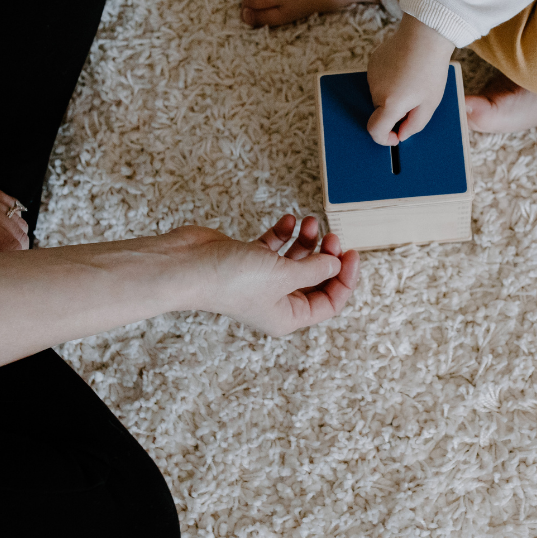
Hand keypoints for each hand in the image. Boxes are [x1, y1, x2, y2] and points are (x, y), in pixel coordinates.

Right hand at [168, 214, 358, 335]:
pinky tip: (288, 220)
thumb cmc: (230, 279)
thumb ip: (315, 269)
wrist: (185, 265)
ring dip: (307, 240)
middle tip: (332, 236)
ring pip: (297, 260)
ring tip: (310, 222)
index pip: (330, 302)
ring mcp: (261, 279)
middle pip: (315, 280)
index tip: (351, 253)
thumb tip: (335, 263)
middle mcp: (276, 301)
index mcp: (287, 317)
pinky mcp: (247, 259)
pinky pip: (275, 246)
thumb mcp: (284, 275)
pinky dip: (284, 233)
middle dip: (326, 256)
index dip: (345, 278)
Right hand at [366, 14, 456, 144]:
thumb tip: (401, 134)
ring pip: (380, 96)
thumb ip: (414, 125)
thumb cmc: (431, 70)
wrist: (426, 34)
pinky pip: (379, 80)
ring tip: (413, 80)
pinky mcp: (372, 62)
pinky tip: (405, 69)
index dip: (384, 138)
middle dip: (396, 112)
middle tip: (417, 99)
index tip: (396, 136)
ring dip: (393, 95)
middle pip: (380, 112)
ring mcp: (371, 75)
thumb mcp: (430, 103)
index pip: (375, 130)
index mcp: (390, 103)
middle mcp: (375, 90)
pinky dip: (390, 81)